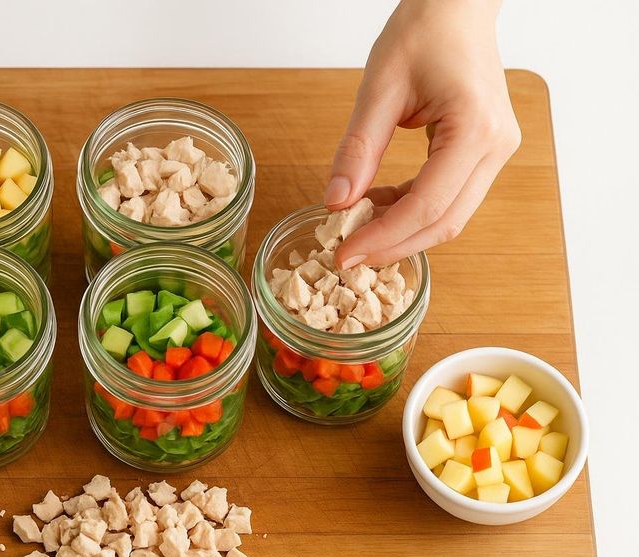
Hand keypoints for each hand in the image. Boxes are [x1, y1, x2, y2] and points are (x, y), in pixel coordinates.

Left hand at [326, 0, 520, 269]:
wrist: (456, 7)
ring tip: (356, 228)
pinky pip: (450, 197)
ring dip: (402, 231)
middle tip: (346, 256)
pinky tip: (376, 204)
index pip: (426, 205)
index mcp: (475, 128)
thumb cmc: (424, 31)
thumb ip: (358, 148)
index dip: (383, 236)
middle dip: (393, 246)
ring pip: (450, 216)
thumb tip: (334, 201)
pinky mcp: (486, 152)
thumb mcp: (379, 87)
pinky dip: (411, 209)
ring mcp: (497, 151)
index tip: (344, 253)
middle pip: (444, 222)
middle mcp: (497, 146)